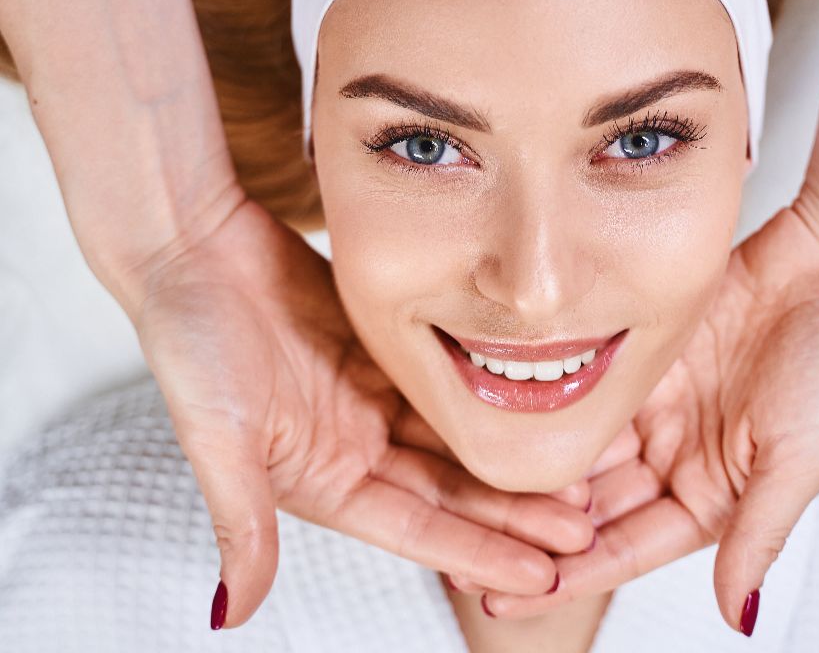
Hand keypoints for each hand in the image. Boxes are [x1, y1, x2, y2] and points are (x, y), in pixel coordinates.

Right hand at [132, 197, 593, 627]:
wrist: (191, 247)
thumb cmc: (191, 340)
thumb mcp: (218, 435)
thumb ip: (240, 521)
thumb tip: (229, 614)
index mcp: (323, 479)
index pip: (418, 528)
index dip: (480, 552)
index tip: (543, 577)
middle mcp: (355, 444)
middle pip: (452, 490)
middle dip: (515, 516)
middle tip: (585, 534)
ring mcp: (373, 396)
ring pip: (459, 439)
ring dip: (513, 460)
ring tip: (580, 479)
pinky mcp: (385, 350)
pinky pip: (450, 379)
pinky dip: (492, 398)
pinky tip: (540, 405)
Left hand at [481, 202, 818, 633]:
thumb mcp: (800, 457)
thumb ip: (758, 532)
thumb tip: (737, 617)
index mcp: (713, 493)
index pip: (629, 546)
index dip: (572, 575)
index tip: (511, 597)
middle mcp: (677, 453)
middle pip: (593, 503)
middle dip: (536, 528)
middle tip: (468, 544)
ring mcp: (655, 402)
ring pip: (580, 448)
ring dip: (535, 468)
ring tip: (471, 488)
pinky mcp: (642, 353)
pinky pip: (585, 385)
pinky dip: (550, 404)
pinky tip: (503, 415)